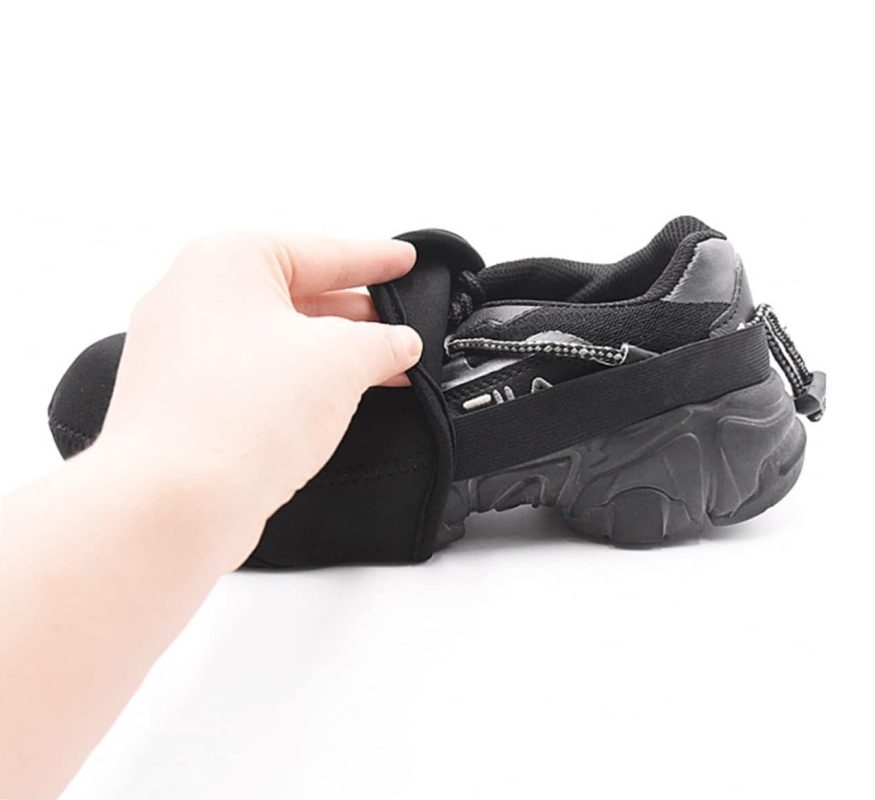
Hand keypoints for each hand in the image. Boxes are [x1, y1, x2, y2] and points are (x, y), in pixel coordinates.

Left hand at [97, 234, 421, 569]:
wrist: (174, 502)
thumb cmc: (239, 415)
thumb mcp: (341, 360)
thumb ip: (382, 342)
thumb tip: (400, 343)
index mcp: (225, 261)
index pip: (321, 251)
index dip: (374, 258)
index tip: (404, 262)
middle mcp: (192, 298)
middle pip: (297, 295)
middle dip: (357, 317)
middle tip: (401, 329)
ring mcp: (180, 352)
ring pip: (276, 341)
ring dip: (331, 356)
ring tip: (382, 371)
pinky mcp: (181, 401)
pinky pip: (254, 377)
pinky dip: (297, 385)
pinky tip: (334, 403)